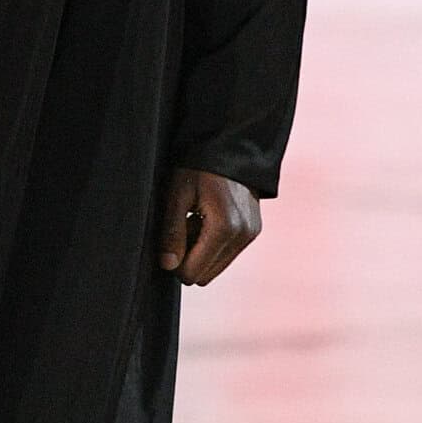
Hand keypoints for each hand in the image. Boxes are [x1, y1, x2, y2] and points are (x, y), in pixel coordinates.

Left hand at [157, 167, 261, 286]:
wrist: (230, 147)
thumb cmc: (198, 167)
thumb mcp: (177, 196)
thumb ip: (172, 233)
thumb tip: (168, 266)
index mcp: (224, 228)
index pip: (194, 273)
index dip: (175, 263)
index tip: (170, 239)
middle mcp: (243, 235)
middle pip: (206, 275)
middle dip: (189, 258)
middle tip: (182, 227)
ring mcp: (251, 235)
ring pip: (216, 267)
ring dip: (201, 251)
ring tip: (195, 221)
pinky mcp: (253, 232)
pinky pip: (227, 254)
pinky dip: (213, 244)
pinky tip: (207, 220)